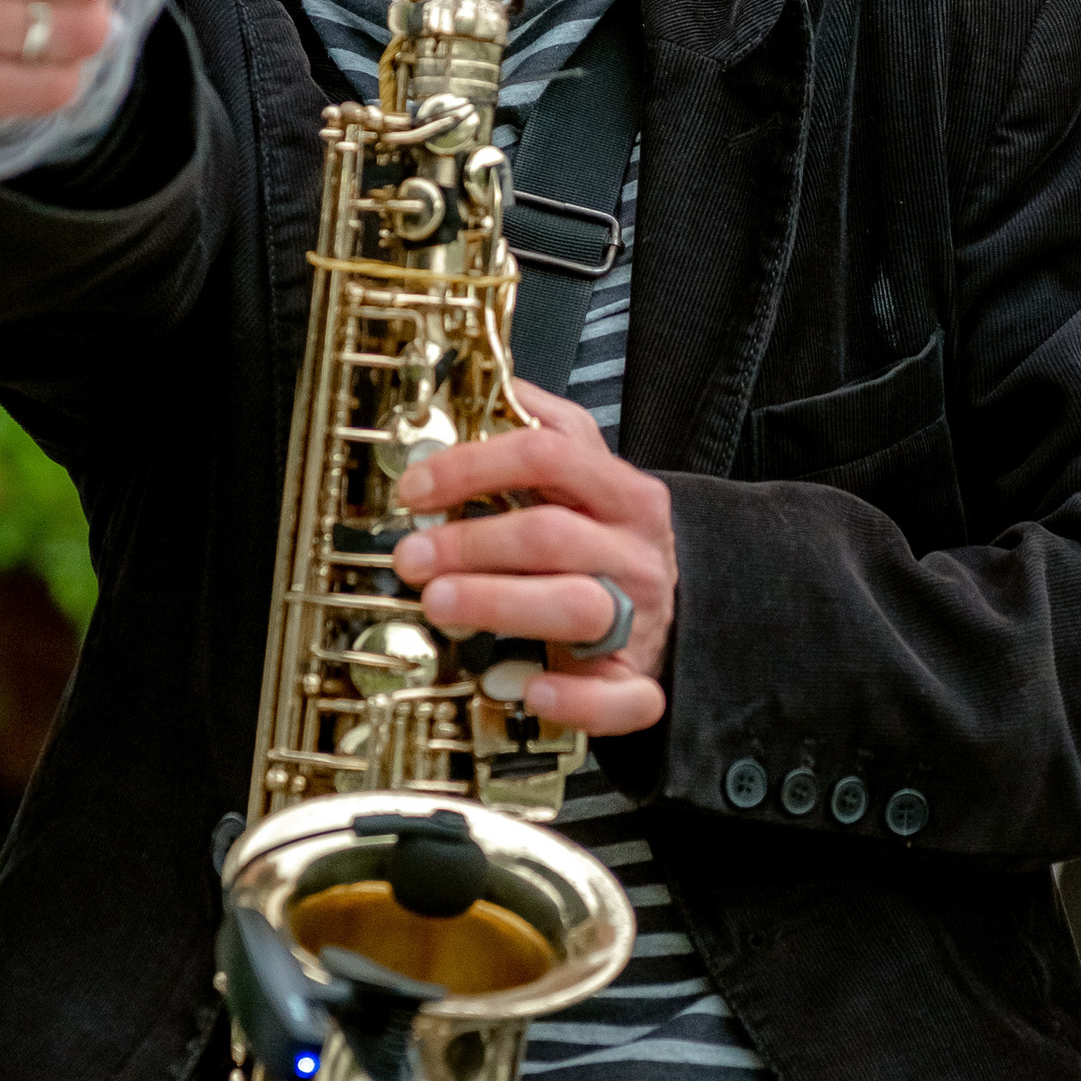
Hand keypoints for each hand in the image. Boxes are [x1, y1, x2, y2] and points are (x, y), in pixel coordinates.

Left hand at [390, 382, 675, 738]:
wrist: (669, 616)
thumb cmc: (605, 548)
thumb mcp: (587, 481)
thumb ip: (547, 434)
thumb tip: (490, 382)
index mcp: (620, 493)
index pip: (548, 454)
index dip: (473, 465)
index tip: (416, 487)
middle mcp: (633, 551)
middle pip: (550, 534)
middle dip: (470, 542)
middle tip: (411, 557)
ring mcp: (641, 616)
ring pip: (576, 606)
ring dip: (499, 603)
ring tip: (439, 604)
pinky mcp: (638, 679)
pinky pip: (618, 697)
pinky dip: (573, 698)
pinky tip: (529, 691)